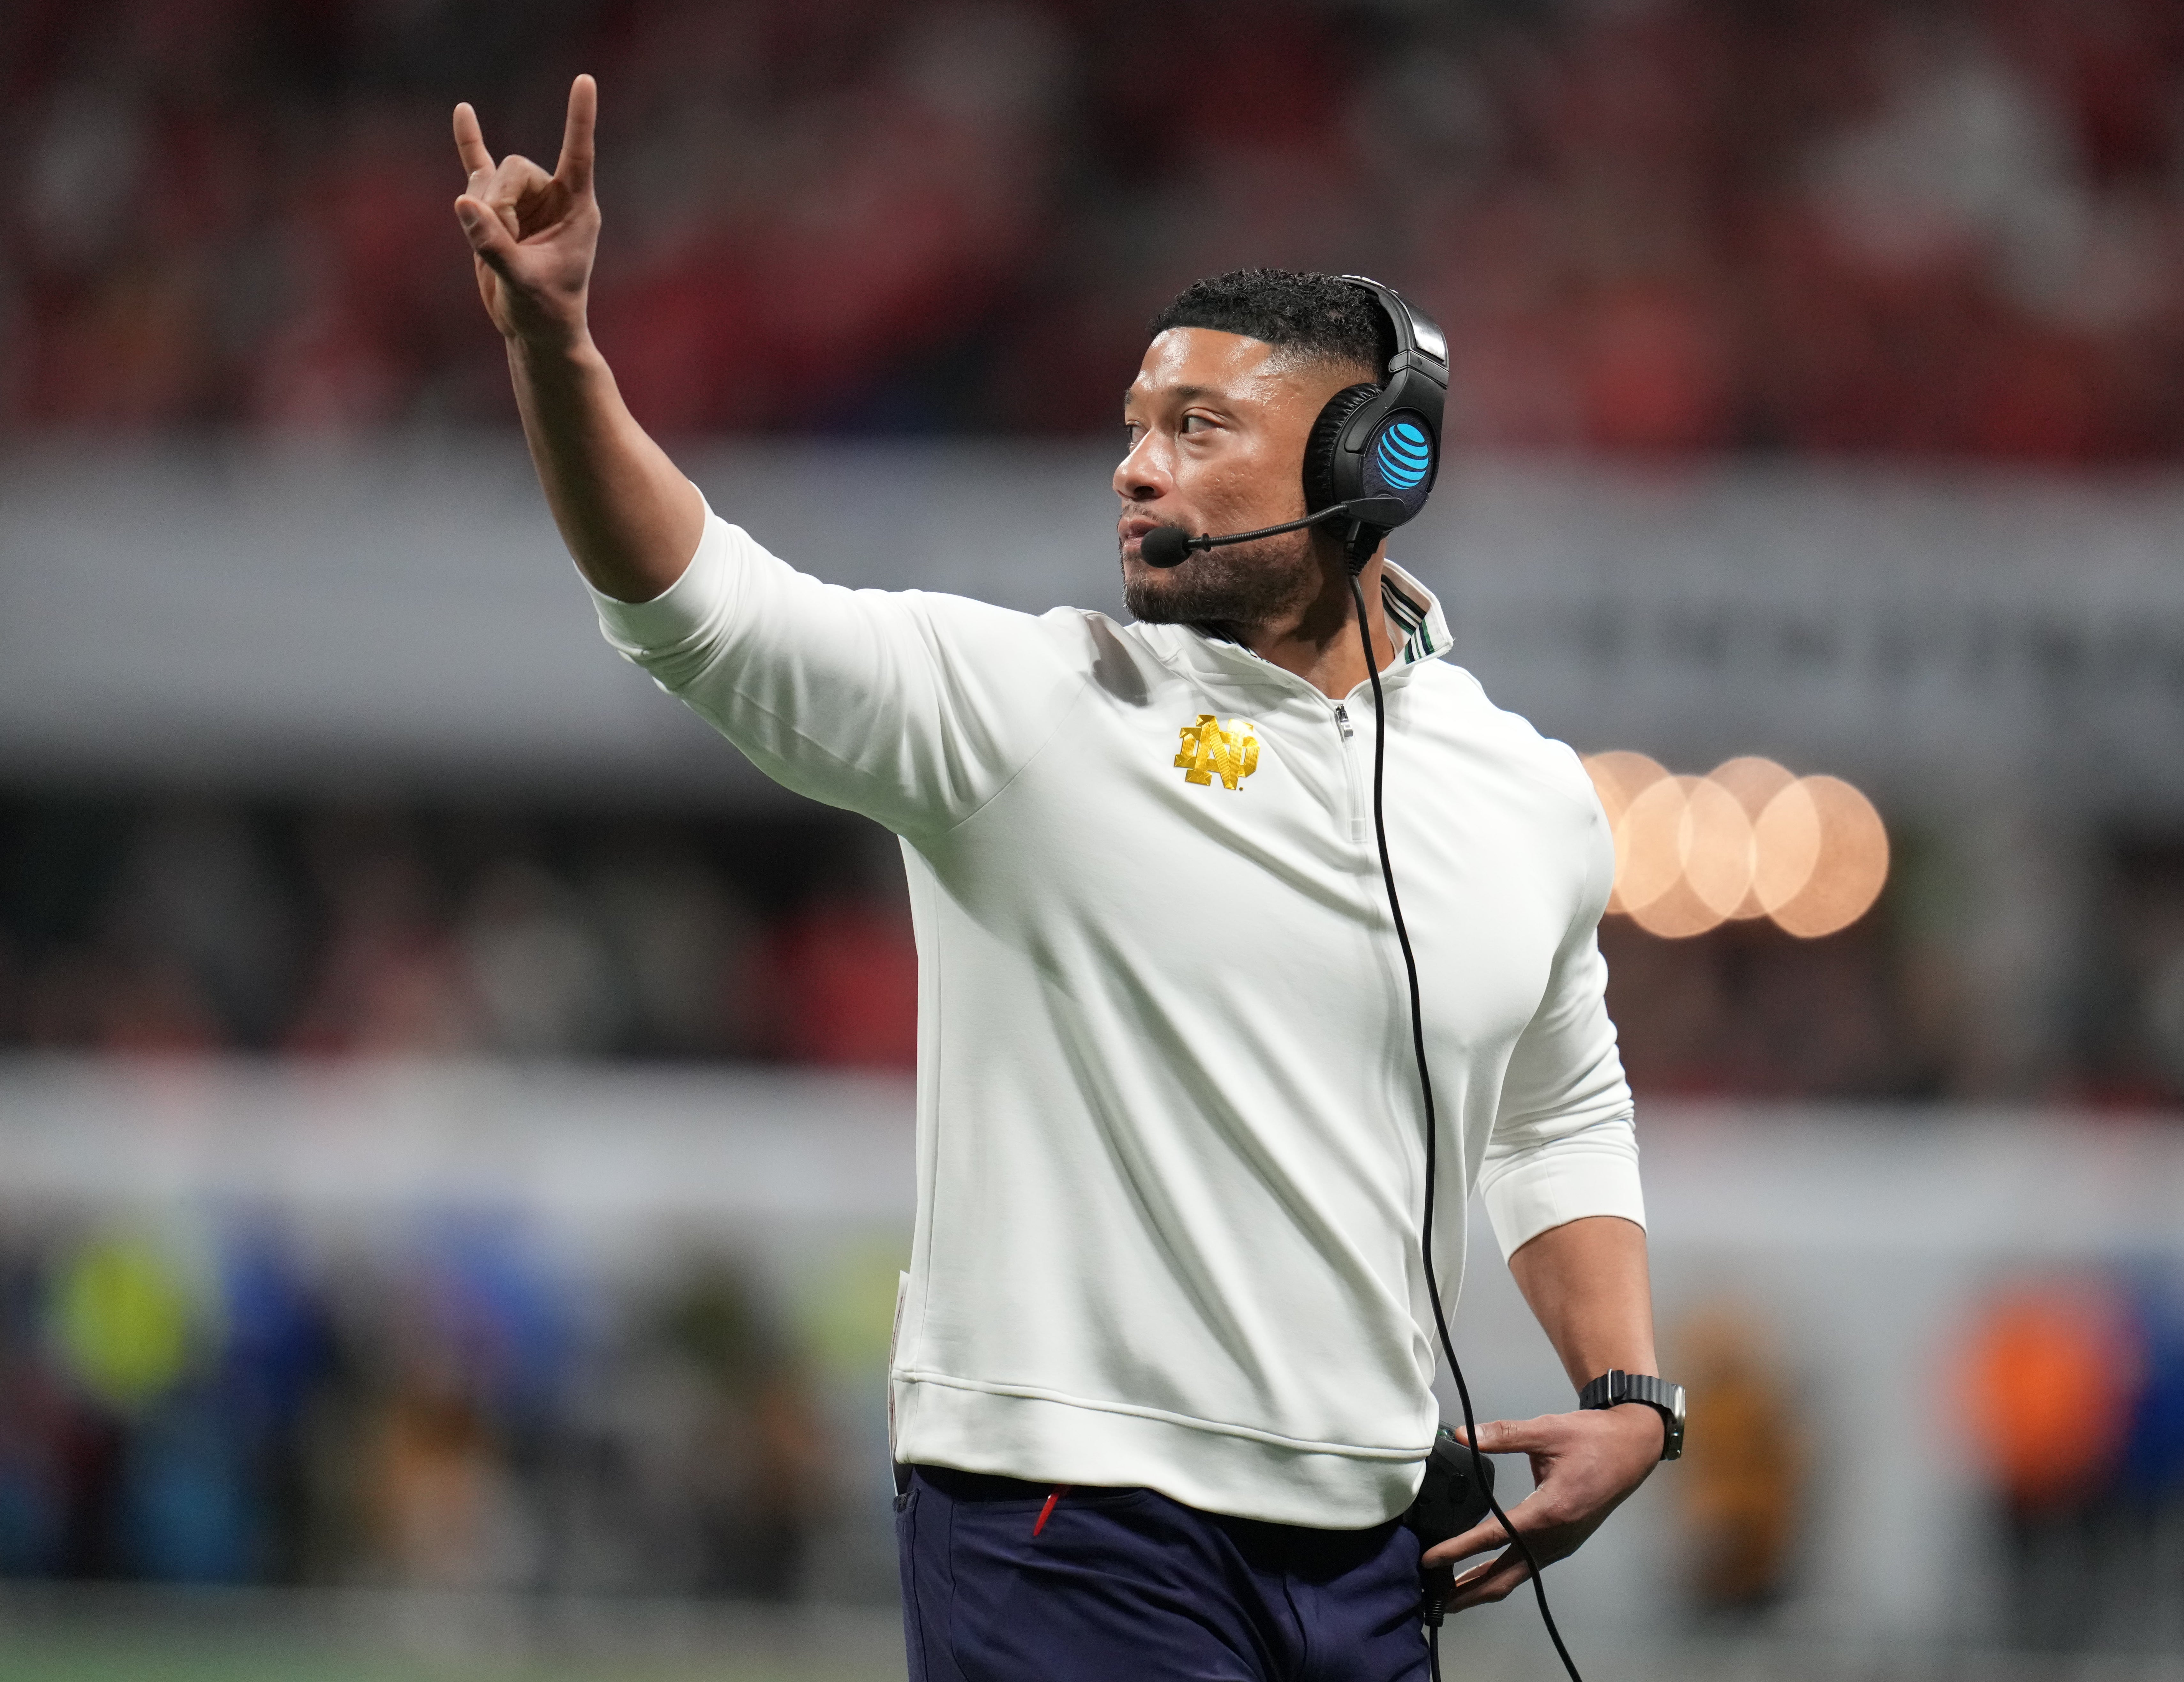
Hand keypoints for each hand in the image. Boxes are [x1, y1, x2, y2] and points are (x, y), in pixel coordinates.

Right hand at [452, 75, 599, 347]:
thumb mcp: (522, 283)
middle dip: (497, 202)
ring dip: (482, 212)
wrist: (535, 331)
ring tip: (498, 249)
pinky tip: (463, 112)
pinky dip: (470, 143)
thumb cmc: (544, 312)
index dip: (580, 118)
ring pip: (489, 180)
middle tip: (501, 242)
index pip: (579, 153)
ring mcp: (525, 202)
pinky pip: (480, 168)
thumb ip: (494, 246)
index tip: (584, 80)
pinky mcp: (499, 211)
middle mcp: (552, 198)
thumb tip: (464, 204)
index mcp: (577, 209)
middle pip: (513, 169)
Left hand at [1423, 1404, 1660, 1612]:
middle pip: (1505, 1575)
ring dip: (1484, 1587)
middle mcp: (1555, 1536)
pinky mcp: (1564, 1542)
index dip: (1459, 1550)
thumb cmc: (1592, 1439)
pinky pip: (1529, 1566)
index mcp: (1549, 1510)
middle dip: (1469, 1591)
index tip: (1430, 1560)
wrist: (1631, 1450)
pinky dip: (1503, 1575)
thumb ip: (1504, 1434)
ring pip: (1517, 1575)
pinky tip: (1484, 1575)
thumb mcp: (1548, 1430)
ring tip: (1451, 1595)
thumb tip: (1465, 1435)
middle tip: (1433, 1599)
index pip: (1494, 1537)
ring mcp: (1562, 1543)